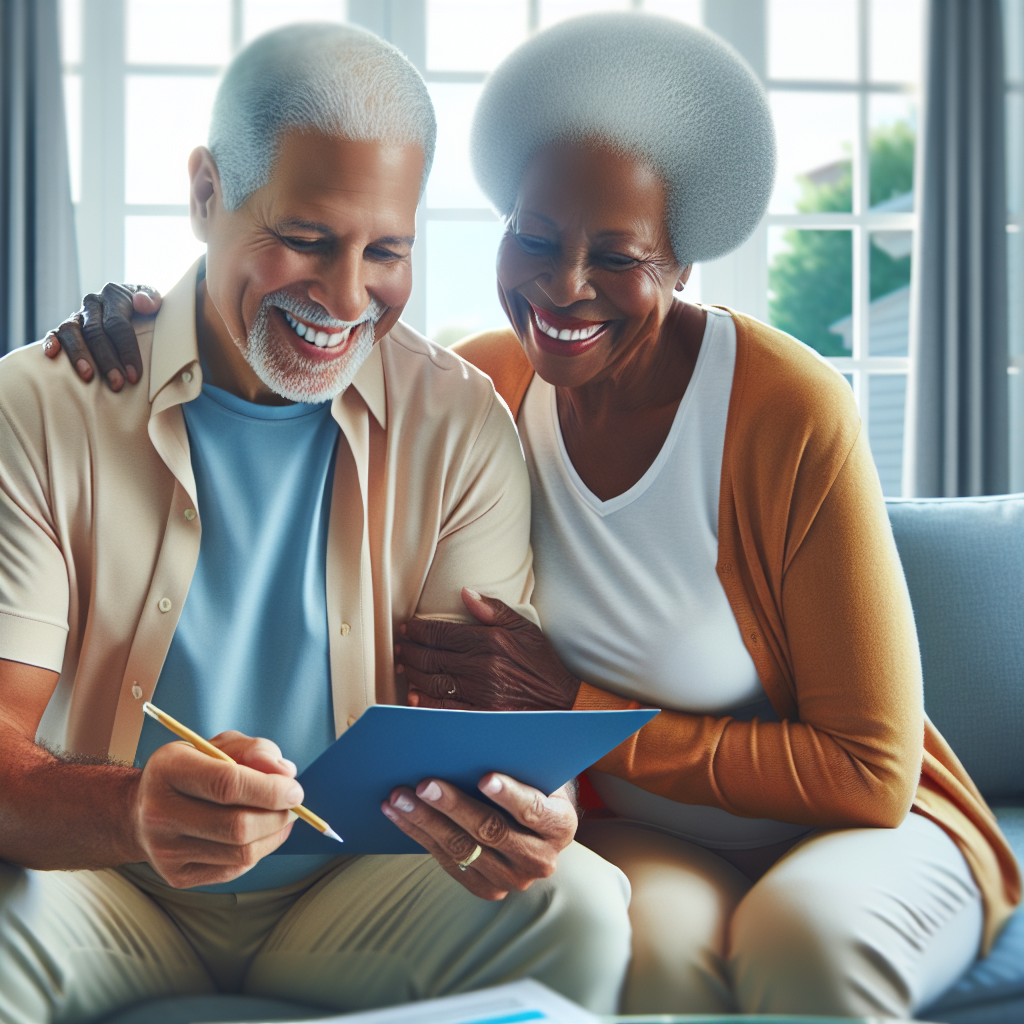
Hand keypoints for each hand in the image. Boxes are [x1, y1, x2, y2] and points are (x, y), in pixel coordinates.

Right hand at [42, 282, 161, 390]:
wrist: (133, 306)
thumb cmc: (146, 310)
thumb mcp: (154, 301)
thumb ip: (152, 298)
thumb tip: (141, 302)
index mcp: (114, 296)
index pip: (118, 324)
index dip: (126, 350)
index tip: (134, 375)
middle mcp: (93, 304)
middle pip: (96, 332)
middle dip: (107, 360)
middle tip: (116, 384)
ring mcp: (78, 316)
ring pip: (72, 332)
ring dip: (79, 355)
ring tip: (88, 376)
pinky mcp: (65, 327)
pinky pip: (55, 332)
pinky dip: (51, 341)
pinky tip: (53, 355)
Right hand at [131, 731, 301, 888]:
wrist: (141, 811)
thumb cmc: (192, 771)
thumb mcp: (220, 746)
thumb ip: (255, 750)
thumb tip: (285, 773)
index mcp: (168, 769)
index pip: (227, 784)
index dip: (270, 790)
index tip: (295, 790)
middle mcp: (159, 812)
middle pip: (237, 825)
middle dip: (277, 816)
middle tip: (293, 805)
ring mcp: (165, 850)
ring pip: (240, 852)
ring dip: (273, 835)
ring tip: (281, 818)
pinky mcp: (176, 876)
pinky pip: (234, 869)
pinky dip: (259, 851)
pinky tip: (261, 835)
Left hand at [382, 773, 577, 898]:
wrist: (536, 821)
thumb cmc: (531, 779)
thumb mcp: (535, 768)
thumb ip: (515, 757)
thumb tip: (474, 735)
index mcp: (561, 825)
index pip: (534, 810)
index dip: (510, 794)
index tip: (485, 777)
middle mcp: (541, 860)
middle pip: (491, 831)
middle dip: (454, 805)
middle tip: (424, 783)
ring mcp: (513, 879)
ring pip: (464, 849)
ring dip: (426, 821)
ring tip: (399, 797)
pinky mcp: (486, 889)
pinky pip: (447, 862)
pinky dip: (419, 836)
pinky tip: (398, 814)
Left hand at [396, 588, 580, 710]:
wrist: (562, 701)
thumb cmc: (541, 663)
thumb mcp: (524, 628)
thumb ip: (493, 609)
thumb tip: (465, 592)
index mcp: (488, 641)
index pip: (441, 632)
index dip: (419, 629)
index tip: (407, 628)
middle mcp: (481, 666)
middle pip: (431, 656)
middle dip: (409, 650)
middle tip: (399, 646)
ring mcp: (479, 693)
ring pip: (433, 680)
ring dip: (412, 673)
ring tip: (403, 666)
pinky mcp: (480, 714)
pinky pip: (445, 708)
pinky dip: (425, 702)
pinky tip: (414, 695)